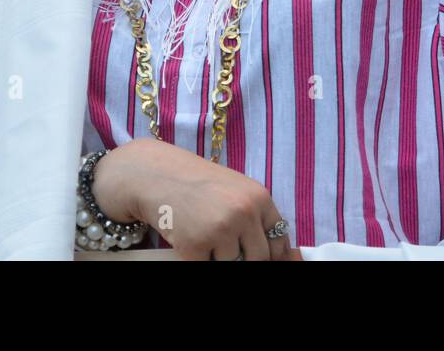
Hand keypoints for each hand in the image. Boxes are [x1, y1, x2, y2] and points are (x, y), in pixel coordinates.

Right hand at [94, 138, 296, 260]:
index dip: (271, 254)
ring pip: (231, 264)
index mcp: (259, 197)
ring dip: (217, 255)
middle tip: (223, 244)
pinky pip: (206, 266)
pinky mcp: (196, 245)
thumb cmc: (197, 184)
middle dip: (244, 258)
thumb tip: (287, 254)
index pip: (279, 240)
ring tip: (202, 231)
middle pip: (259, 258)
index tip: (262, 256)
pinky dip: (197, 258)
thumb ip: (256, 216)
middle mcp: (244, 212)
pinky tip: (188, 237)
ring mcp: (221, 229)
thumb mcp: (235, 191)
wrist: (156, 176)